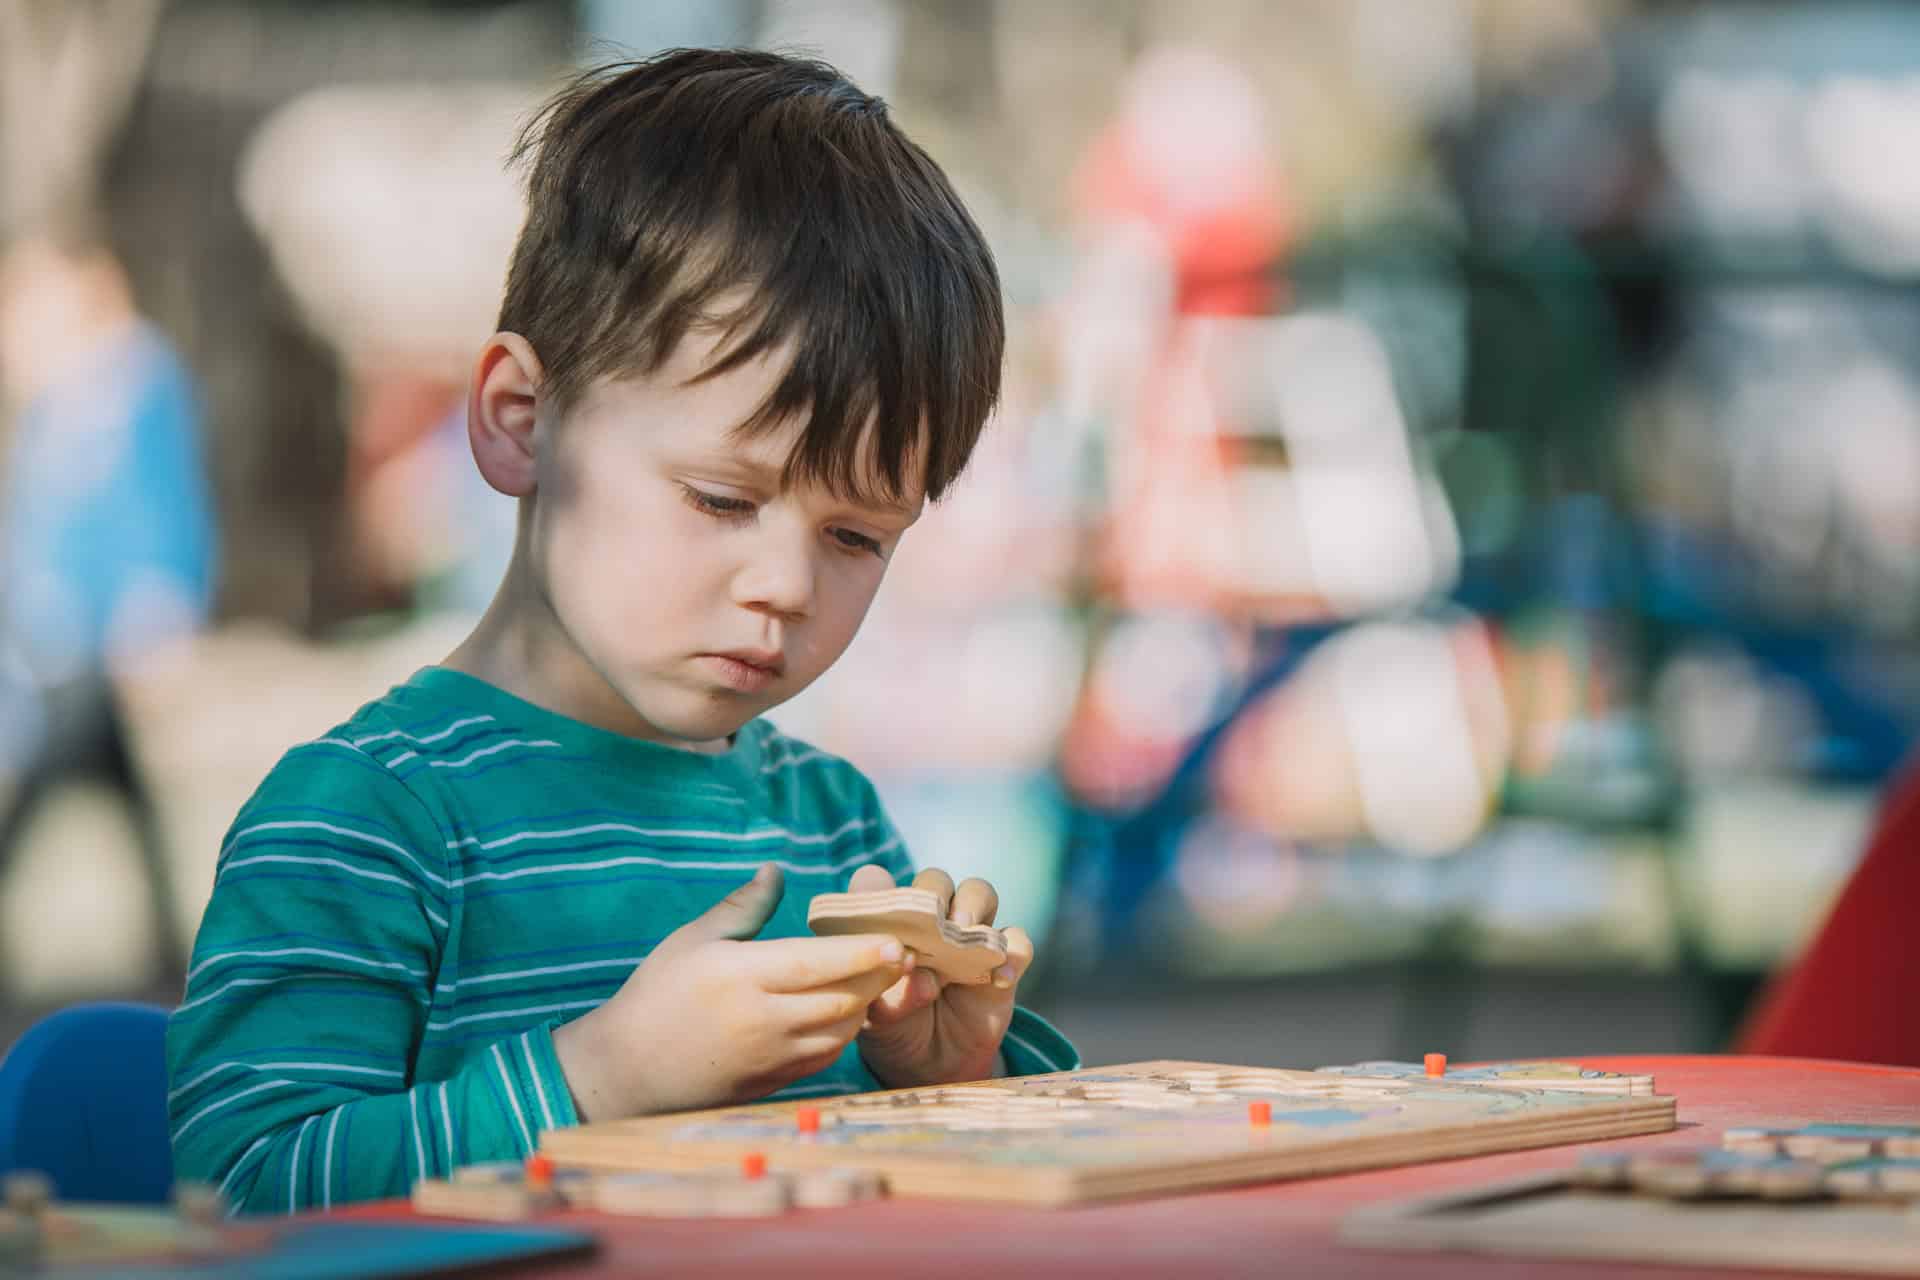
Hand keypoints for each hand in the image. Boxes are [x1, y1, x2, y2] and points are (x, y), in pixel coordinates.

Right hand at [553, 864, 907, 1119]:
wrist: (628, 1069)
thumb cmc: (659, 993)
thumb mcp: (694, 939)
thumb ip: (742, 907)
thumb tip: (774, 870)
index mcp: (742, 976)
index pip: (818, 964)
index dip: (862, 954)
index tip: (894, 941)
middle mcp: (762, 1019)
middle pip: (842, 1000)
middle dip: (879, 978)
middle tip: (906, 955)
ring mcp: (770, 1056)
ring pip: (841, 1031)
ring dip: (866, 1006)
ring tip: (882, 979)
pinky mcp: (773, 1081)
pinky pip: (825, 1056)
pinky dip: (844, 1033)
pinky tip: (848, 1011)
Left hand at [853, 866, 1033, 1088]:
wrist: (934, 1068)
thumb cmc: (896, 1031)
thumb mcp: (879, 1023)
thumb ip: (891, 998)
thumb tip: (921, 977)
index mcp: (889, 926)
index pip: (877, 884)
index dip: (876, 886)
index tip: (880, 907)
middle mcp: (928, 922)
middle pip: (935, 881)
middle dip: (934, 892)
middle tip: (933, 920)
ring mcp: (968, 938)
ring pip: (979, 893)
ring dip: (974, 905)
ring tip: (966, 933)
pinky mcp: (1002, 961)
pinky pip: (1018, 942)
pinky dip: (1013, 953)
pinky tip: (1001, 979)